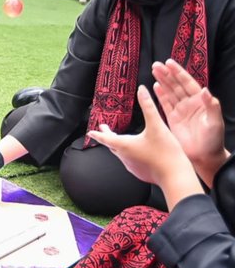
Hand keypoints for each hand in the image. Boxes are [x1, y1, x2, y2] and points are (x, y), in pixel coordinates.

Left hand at [89, 85, 203, 209]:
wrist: (176, 177)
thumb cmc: (166, 152)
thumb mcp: (157, 125)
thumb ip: (148, 106)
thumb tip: (141, 90)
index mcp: (125, 145)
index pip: (105, 138)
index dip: (98, 133)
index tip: (91, 132)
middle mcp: (125, 157)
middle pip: (112, 145)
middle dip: (107, 136)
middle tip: (104, 130)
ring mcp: (132, 166)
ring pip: (121, 154)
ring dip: (118, 146)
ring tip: (120, 140)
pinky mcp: (140, 172)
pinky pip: (130, 162)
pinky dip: (129, 154)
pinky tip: (137, 153)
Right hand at [152, 59, 228, 185]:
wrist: (204, 157)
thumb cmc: (213, 141)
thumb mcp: (215, 123)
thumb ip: (212, 106)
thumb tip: (205, 90)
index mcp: (200, 102)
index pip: (188, 83)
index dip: (178, 72)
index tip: (169, 63)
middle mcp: (190, 104)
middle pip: (176, 85)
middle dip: (166, 74)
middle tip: (156, 65)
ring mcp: (181, 111)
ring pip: (170, 92)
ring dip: (162, 81)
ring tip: (153, 71)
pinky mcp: (173, 119)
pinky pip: (165, 104)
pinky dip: (160, 95)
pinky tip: (155, 86)